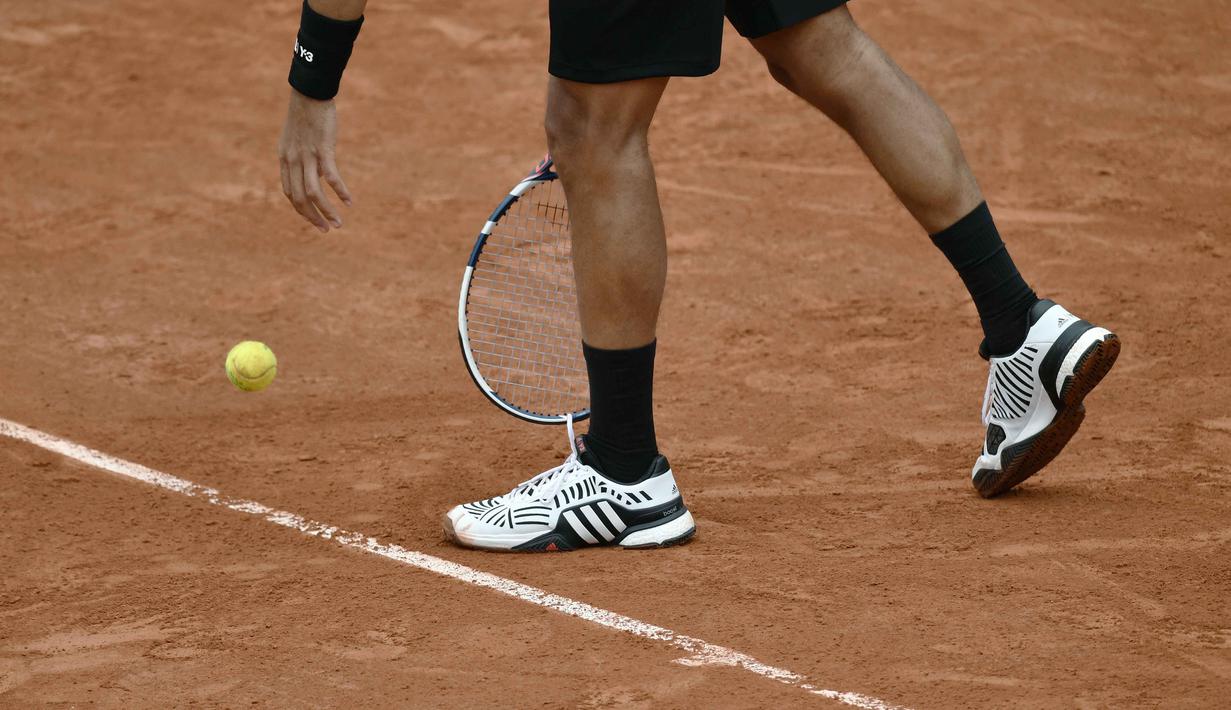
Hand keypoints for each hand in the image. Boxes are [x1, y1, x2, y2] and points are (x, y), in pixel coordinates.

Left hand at [278, 89, 352, 232]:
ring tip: (338, 224)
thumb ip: (301, 157)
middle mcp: (293, 161)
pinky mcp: (323, 150)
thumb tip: (316, 174)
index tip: (313, 218)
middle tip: (326, 230)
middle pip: (300, 199)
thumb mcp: (296, 138)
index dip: (301, 210)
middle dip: (313, 218)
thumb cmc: (305, 114)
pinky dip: (341, 192)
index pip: (290, 193)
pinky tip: (349, 201)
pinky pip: (331, 177)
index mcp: (285, 159)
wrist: (309, 93)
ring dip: (326, 212)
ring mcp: (307, 157)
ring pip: (313, 194)